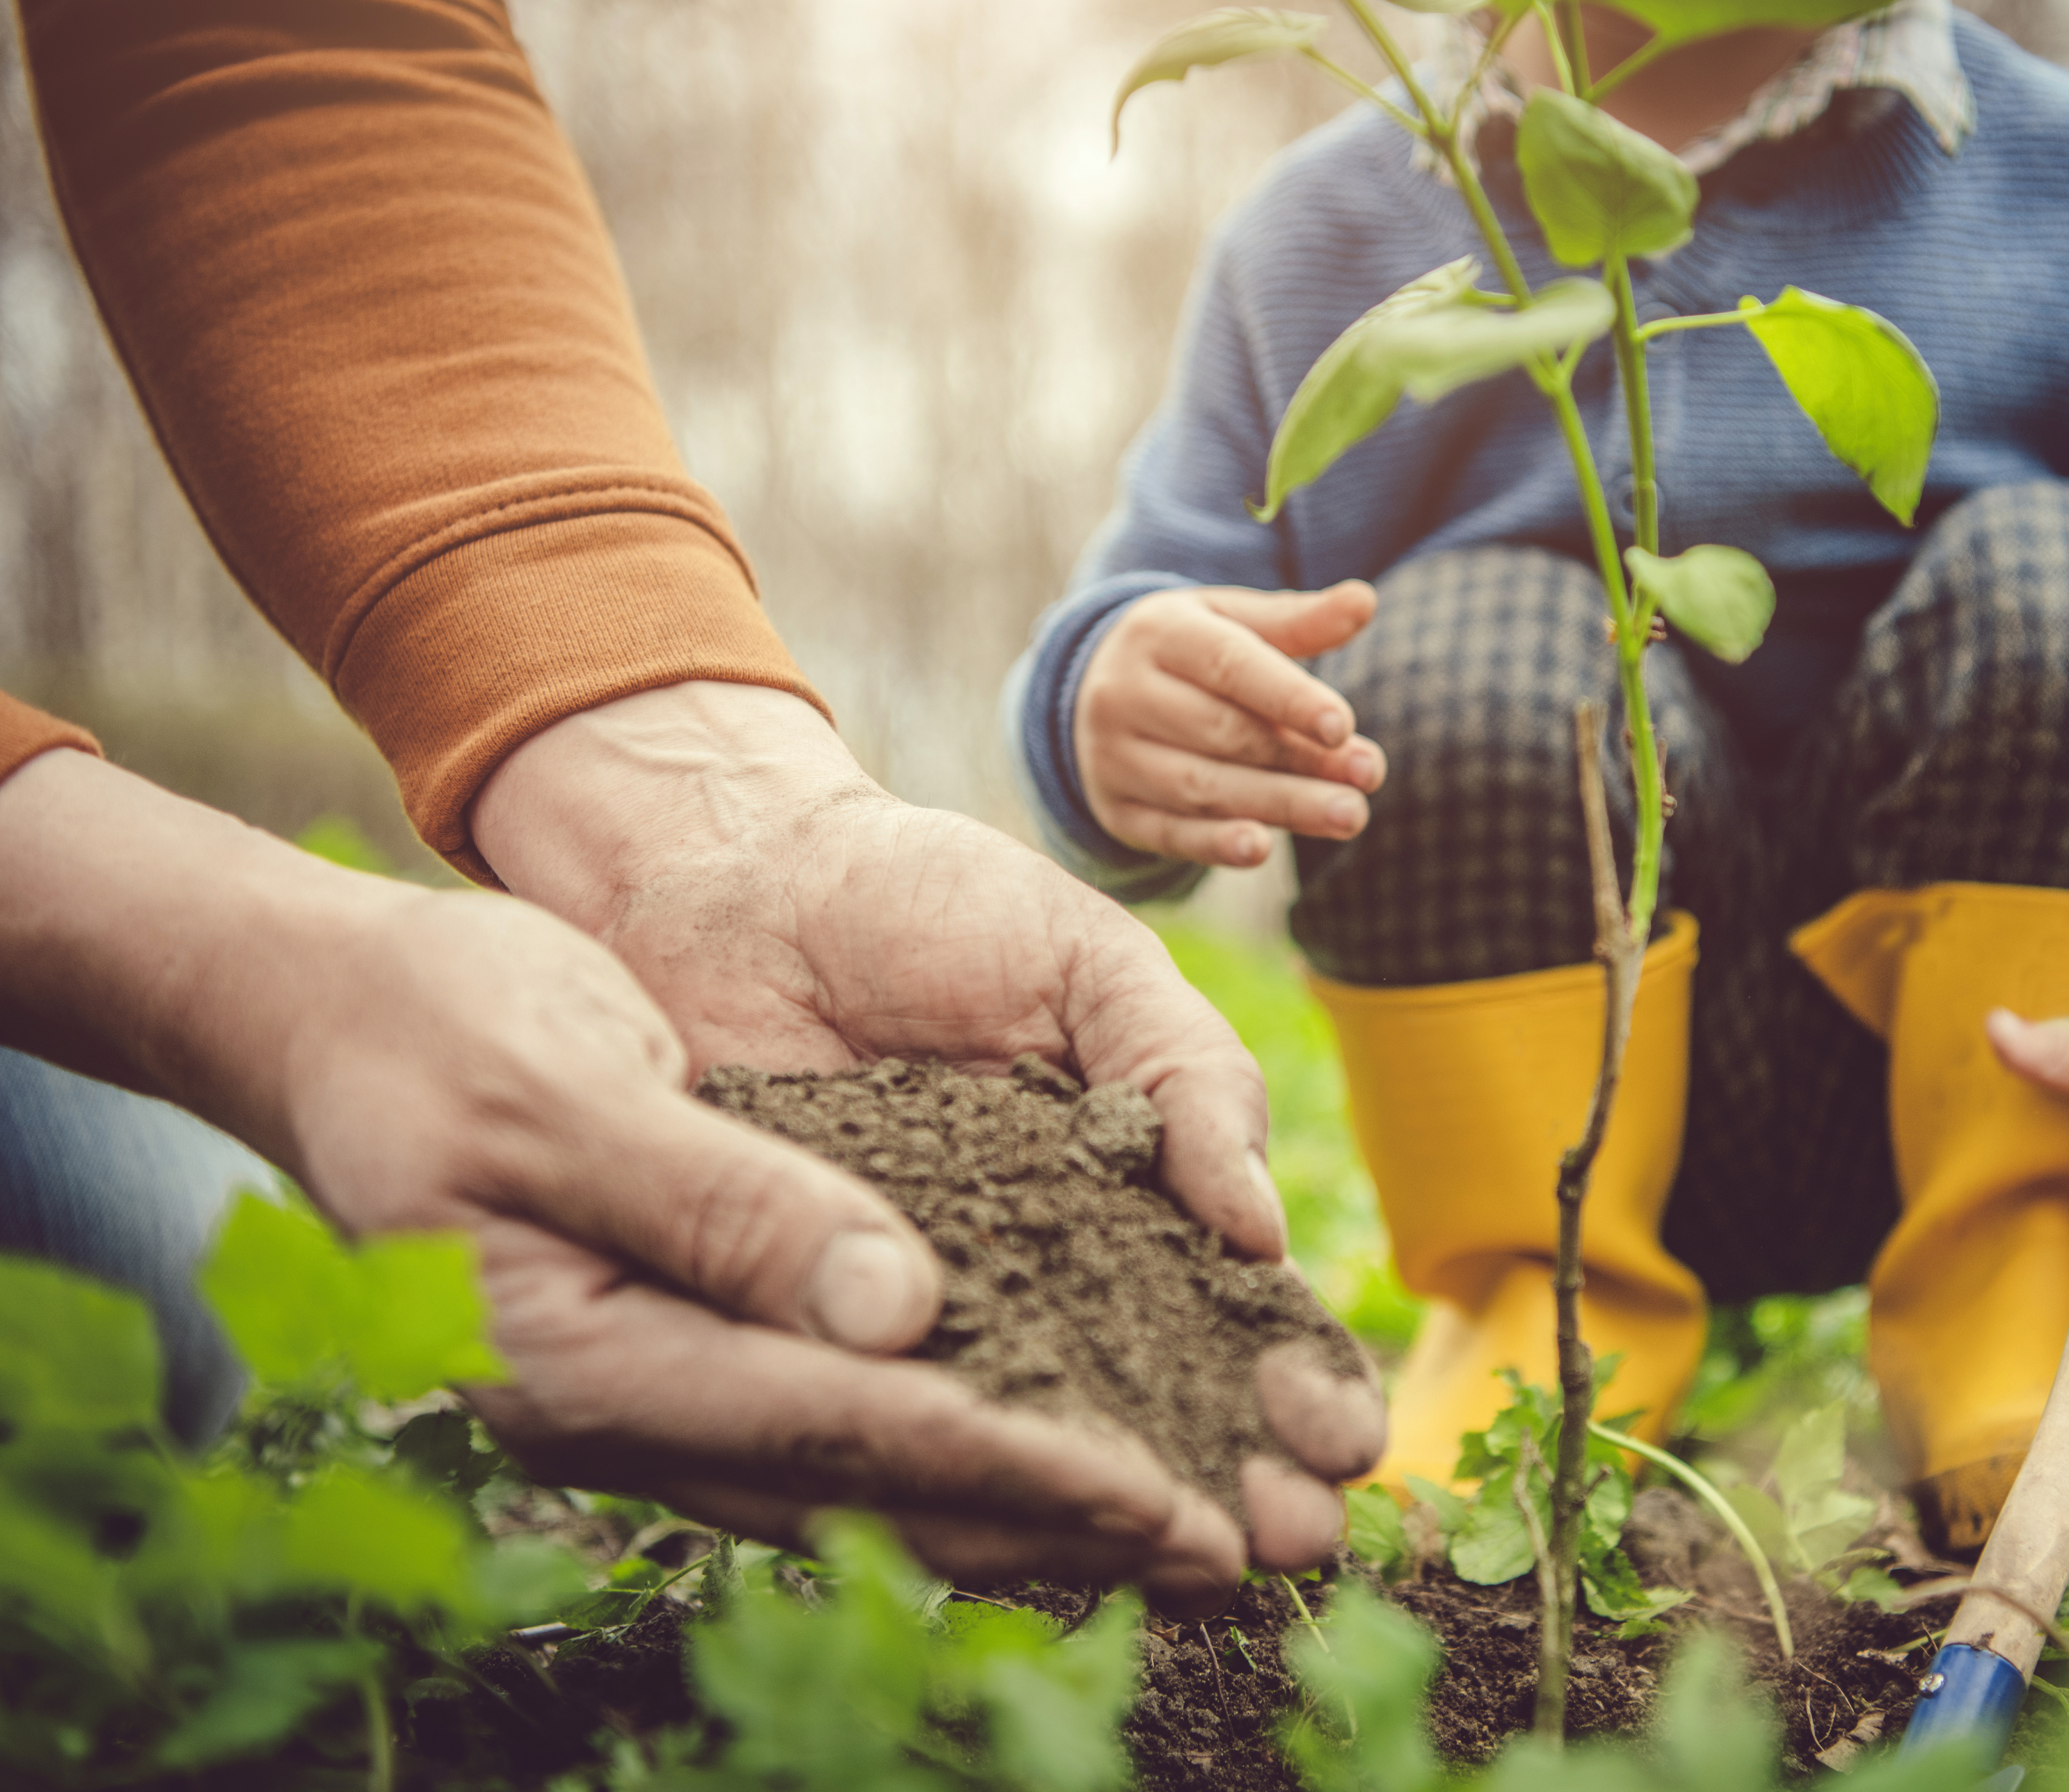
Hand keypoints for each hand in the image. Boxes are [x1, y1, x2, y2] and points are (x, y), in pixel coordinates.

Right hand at [0, 749, 1371, 1613]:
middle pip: (876, 1488)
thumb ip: (722, 1202)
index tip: (1158, 1494)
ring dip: (1030, 1505)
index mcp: (585, 1361)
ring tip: (1179, 1531)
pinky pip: (844, 1426)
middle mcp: (630, 1410)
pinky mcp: (689, 1352)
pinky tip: (1062, 1449)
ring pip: (873, 1477)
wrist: (340, 1022)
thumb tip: (895, 1312)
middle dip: (1055, 1524)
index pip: (841, 1429)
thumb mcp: (564, 1088)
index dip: (1010, 1464)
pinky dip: (963, 1441)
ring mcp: (657, 1394)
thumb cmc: (438, 1029)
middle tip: (1219, 1552)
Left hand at [469, 682, 1384, 1593]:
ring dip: (1116, 1511)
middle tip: (1293, 1542)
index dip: (1293, 1379)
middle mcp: (1038, 1276)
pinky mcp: (808, 1330)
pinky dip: (946, 1478)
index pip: (1231, 1310)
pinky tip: (1012, 1531)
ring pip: (1035, 1439)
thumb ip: (1187, 1077)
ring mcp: (923, 1314)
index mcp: (1129, 1191)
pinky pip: (883, 1418)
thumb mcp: (1087, 963)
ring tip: (1193, 1570)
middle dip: (1233, 1479)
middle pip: (1154, 1406)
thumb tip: (1259, 1234)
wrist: (729, 878)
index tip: (1345, 1440)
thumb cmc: (925, 900)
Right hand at [1074, 582, 1386, 868]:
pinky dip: (1215, 844)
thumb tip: (1364, 601)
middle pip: (1223, 733)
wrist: (1092, 691)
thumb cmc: (1188, 652)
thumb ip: (1297, 620)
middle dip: (1301, 759)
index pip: (1229, 667)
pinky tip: (1261, 849)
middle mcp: (1125, 695)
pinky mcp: (1116, 810)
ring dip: (1280, 805)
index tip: (1343, 726)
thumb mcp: (1230, 622)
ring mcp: (1113, 757)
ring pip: (1201, 787)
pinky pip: (1168, 833)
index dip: (1289, 698)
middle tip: (1369, 777)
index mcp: (1159, 634)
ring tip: (1348, 815)